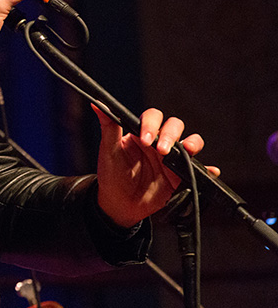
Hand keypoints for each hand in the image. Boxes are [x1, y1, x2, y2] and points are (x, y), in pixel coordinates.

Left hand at [94, 105, 220, 227]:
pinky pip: (199, 169)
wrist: (120, 204)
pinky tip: (210, 171)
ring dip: (192, 143)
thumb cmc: (112, 174)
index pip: (152, 117)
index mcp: (141, 133)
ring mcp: (172, 158)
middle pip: (174, 126)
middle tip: (162, 150)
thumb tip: (97, 103)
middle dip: (171, 135)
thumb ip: (108, 127)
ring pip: (190, 142)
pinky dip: (207, 169)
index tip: (145, 139)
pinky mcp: (181, 175)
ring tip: (188, 152)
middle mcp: (158, 142)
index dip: (151, 124)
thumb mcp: (109, 151)